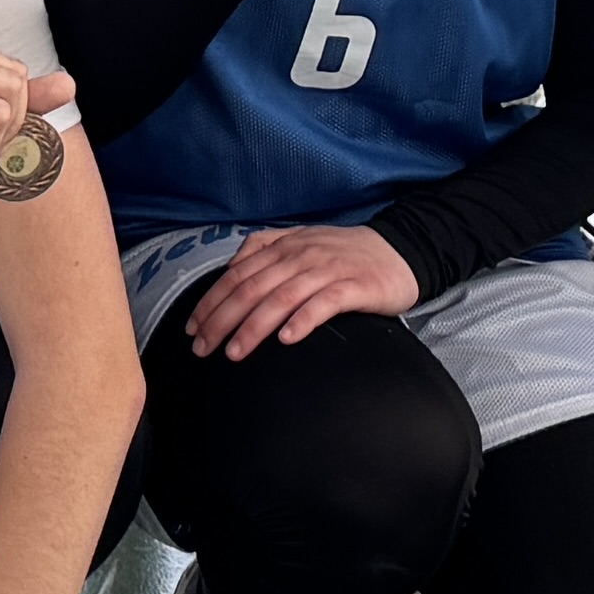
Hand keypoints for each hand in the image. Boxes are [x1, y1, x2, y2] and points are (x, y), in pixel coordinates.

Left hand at [179, 224, 419, 358]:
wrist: (400, 251)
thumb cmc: (345, 255)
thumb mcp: (302, 242)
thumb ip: (266, 248)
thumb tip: (232, 267)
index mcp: (284, 246)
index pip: (237, 275)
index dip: (211, 302)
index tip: (192, 329)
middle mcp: (301, 255)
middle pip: (252, 288)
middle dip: (222, 320)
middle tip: (203, 349)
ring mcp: (327, 269)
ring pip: (281, 297)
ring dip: (254, 326)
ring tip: (235, 352)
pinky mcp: (355, 286)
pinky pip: (324, 303)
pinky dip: (303, 320)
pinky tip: (287, 339)